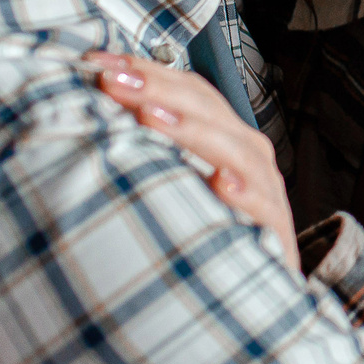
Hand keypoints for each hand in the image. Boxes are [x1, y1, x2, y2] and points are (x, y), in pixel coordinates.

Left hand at [89, 53, 298, 266]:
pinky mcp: (274, 233)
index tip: (98, 64)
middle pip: (208, 109)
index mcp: (221, 136)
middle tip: (114, 80)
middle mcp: (244, 154)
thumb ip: (146, 150)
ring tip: (151, 117)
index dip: (146, 72)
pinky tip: (222, 183)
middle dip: (158, 90)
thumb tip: (90, 113)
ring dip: (192, 131)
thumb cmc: (206, 233)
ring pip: (234, 149)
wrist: (251, 299)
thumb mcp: (173, 183)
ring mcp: (263, 190)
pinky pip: (262, 209)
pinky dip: (245, 193)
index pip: (187, 91)